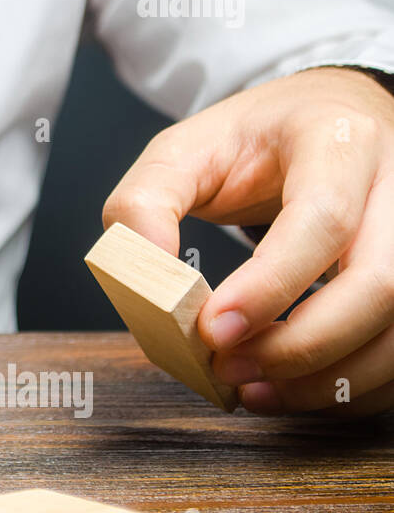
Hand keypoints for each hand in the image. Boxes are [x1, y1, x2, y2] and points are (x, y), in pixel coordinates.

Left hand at [102, 66, 393, 416]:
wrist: (320, 123)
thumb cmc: (253, 140)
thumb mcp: (183, 149)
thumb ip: (144, 203)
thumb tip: (142, 274)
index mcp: (336, 142)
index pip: (322, 220)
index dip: (270, 286)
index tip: (212, 331)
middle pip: (380, 285)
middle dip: (302, 346)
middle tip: (228, 369)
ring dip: (330, 380)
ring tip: (253, 390)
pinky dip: (351, 388)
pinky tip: (294, 390)